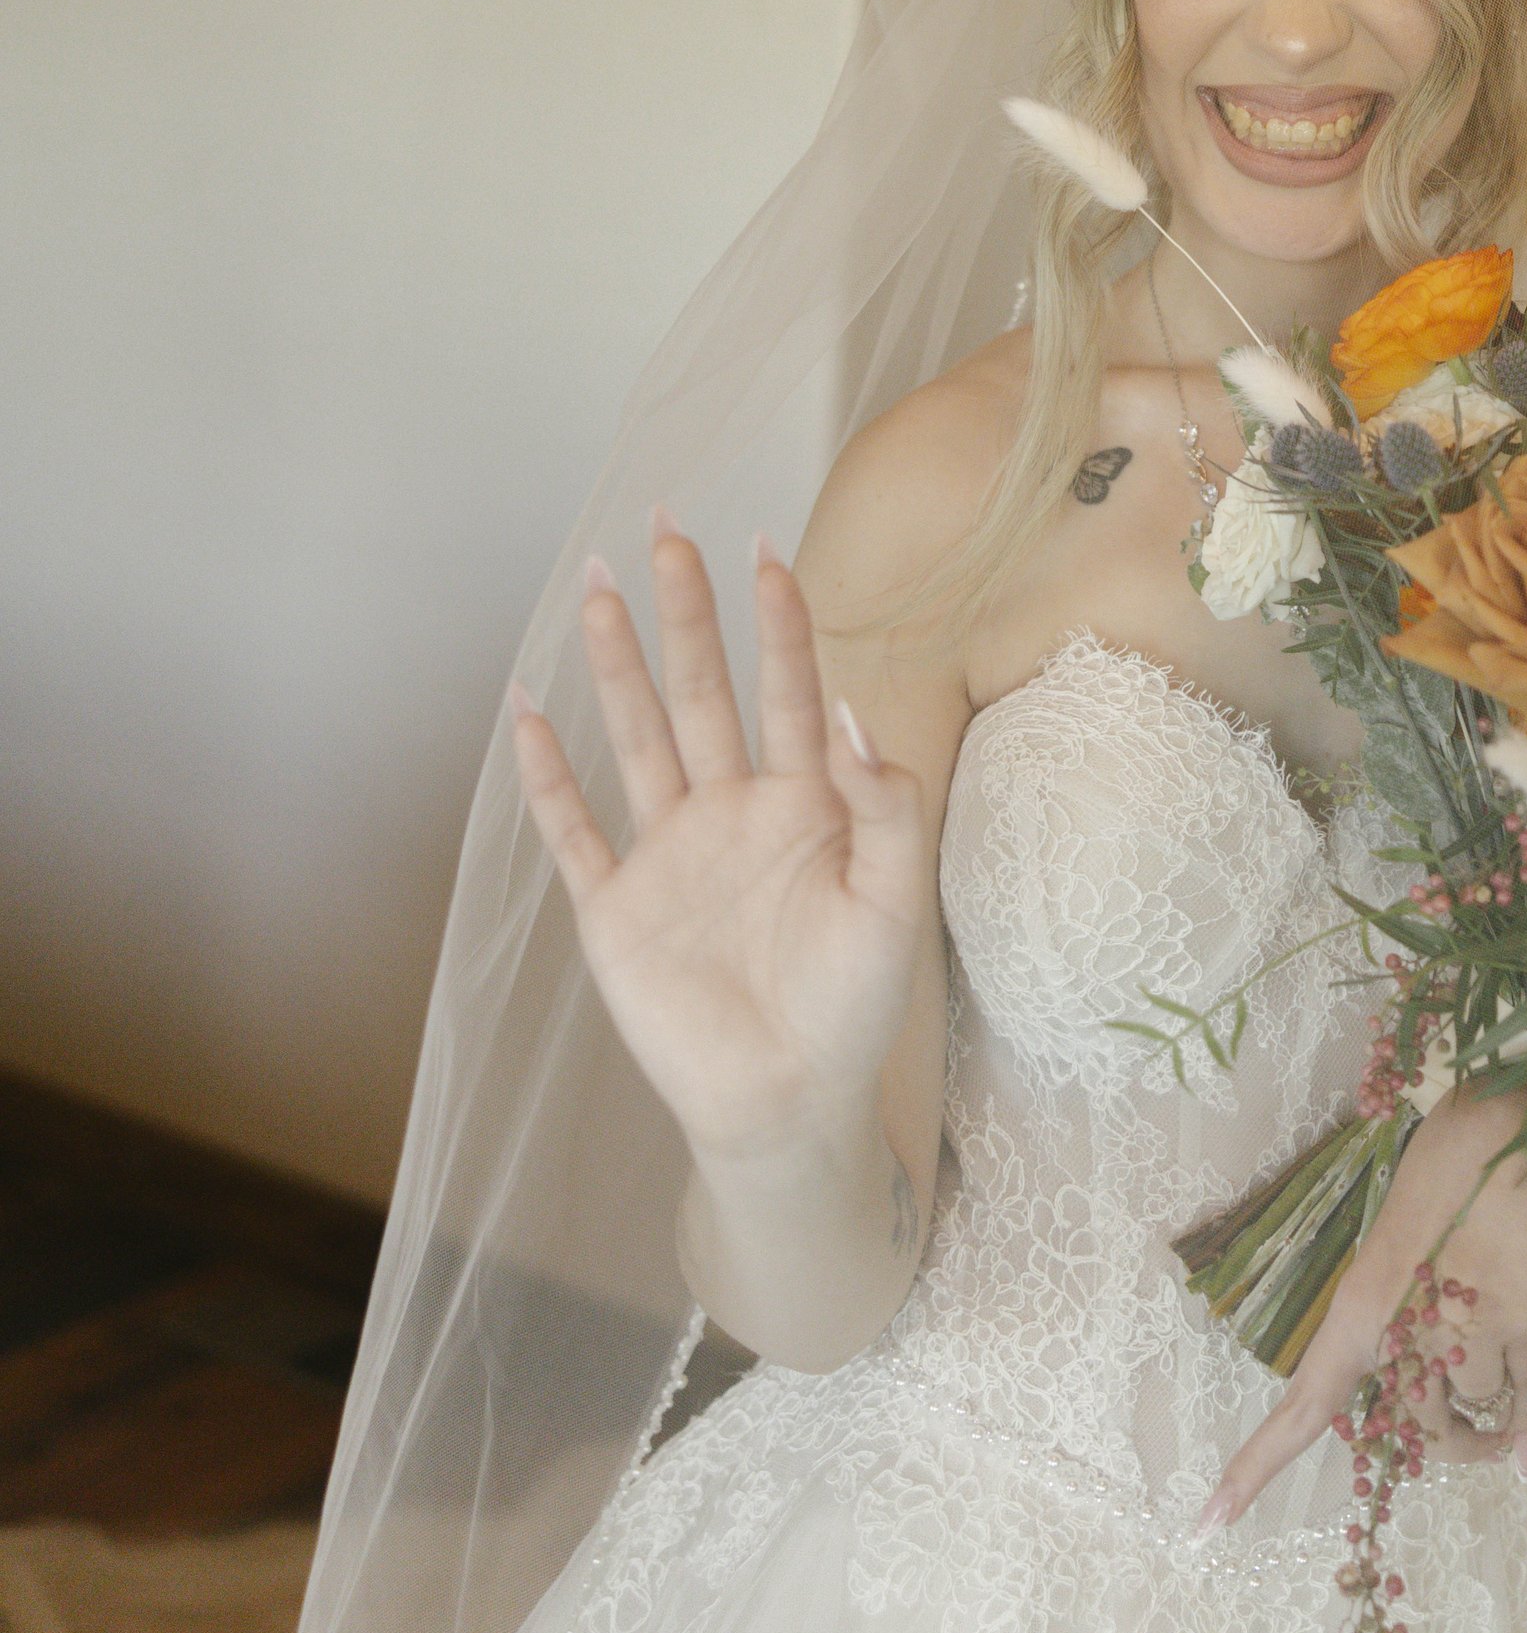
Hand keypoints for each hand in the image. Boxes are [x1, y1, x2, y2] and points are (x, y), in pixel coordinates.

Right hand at [514, 527, 928, 1165]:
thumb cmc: (854, 1007)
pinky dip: (547, 776)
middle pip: (702, 691)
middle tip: (667, 527)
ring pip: (637, 738)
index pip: (789, 691)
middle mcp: (732, 811)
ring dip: (616, 664)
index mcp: (804, 805)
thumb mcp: (894, 902)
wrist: (788, 1104)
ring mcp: (669, 854)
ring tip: (597, 586)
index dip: (779, 624)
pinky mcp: (617, 908)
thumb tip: (847, 713)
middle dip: (686, 611)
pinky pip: (574, 830)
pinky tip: (527, 711)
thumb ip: (884, 806)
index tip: (767, 552)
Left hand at [1203, 1090, 1526, 1527]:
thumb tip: (1425, 1390)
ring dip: (1484, 1409)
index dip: (1256, 1467)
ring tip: (1497, 1364)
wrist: (1521, 1123)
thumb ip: (1399, 1319)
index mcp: (1361, 1305)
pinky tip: (1520, 1456)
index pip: (1304, 1405)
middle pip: (1413, 1427)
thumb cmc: (1447, 1170)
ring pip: (1473, 1409)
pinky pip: (1526, 1399)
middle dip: (1438, 1430)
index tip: (1207, 1523)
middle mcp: (1411, 1330)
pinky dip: (1524, 1430)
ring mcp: (1475, 1333)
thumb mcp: (1396, 1241)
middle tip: (1460, 1420)